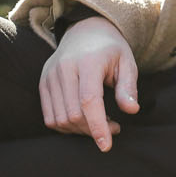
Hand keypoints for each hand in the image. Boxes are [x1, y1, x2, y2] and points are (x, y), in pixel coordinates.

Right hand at [38, 16, 139, 151]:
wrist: (85, 30)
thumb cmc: (110, 49)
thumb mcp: (127, 62)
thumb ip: (129, 87)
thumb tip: (132, 110)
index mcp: (87, 61)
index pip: (89, 100)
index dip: (97, 126)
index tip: (106, 146)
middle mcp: (64, 68)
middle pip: (74, 114)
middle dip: (94, 129)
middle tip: (115, 126)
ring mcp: (50, 75)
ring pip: (61, 119)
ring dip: (80, 130)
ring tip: (100, 122)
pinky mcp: (43, 83)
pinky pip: (50, 117)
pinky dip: (66, 126)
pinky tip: (83, 119)